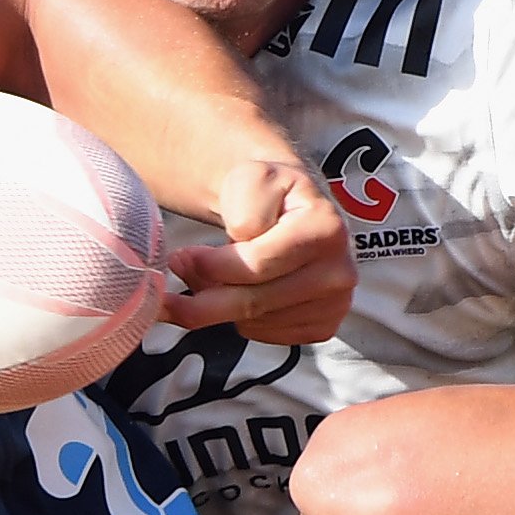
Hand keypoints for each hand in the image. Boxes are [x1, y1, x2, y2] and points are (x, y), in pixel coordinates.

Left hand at [166, 155, 352, 345]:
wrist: (292, 211)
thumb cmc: (271, 195)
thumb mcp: (253, 178)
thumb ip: (246, 206)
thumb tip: (241, 242)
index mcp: (326, 229)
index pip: (257, 265)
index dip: (211, 266)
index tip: (181, 257)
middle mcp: (338, 272)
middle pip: (254, 302)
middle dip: (204, 296)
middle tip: (175, 282)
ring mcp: (333, 304)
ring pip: (255, 323)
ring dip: (221, 307)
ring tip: (212, 279)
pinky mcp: (322, 326)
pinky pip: (266, 336)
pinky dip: (243, 320)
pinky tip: (240, 293)